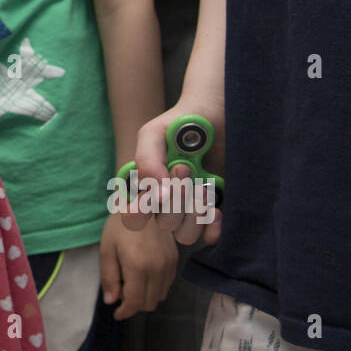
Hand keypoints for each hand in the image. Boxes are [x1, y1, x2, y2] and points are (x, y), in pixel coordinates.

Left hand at [99, 212, 178, 318]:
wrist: (143, 202)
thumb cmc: (120, 225)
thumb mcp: (107, 249)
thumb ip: (109, 277)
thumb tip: (111, 301)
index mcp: (138, 266)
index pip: (135, 302)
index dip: (125, 312)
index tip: (117, 313)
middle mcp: (157, 269)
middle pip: (148, 303)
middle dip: (134, 304)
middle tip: (121, 291)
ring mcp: (169, 265)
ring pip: (159, 296)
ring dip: (145, 296)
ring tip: (131, 281)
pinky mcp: (175, 260)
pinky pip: (167, 285)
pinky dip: (155, 287)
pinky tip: (144, 275)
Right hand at [124, 100, 223, 245]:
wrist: (217, 114)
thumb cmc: (181, 123)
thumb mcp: (154, 134)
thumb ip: (146, 162)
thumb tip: (157, 195)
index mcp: (146, 188)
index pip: (132, 218)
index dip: (141, 212)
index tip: (157, 192)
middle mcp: (166, 203)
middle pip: (163, 224)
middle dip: (176, 200)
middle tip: (185, 169)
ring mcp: (191, 209)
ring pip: (184, 235)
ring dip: (194, 214)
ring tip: (203, 187)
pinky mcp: (214, 212)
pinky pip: (209, 237)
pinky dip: (212, 227)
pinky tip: (216, 208)